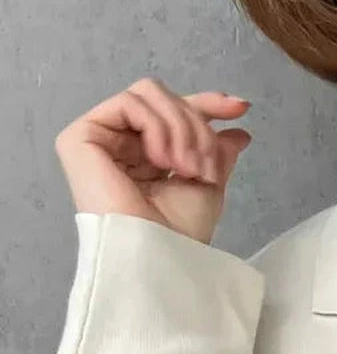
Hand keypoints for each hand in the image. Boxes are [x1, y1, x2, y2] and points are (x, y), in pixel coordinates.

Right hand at [54, 77, 253, 245]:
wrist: (158, 257)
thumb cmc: (180, 235)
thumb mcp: (208, 185)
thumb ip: (217, 153)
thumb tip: (238, 131)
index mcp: (147, 156)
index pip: (173, 112)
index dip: (207, 104)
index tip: (240, 108)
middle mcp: (121, 144)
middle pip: (165, 100)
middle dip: (197, 126)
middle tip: (206, 167)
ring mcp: (100, 139)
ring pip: (149, 96)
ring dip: (181, 128)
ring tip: (188, 168)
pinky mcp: (80, 137)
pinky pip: (128, 104)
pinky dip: (157, 127)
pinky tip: (163, 159)